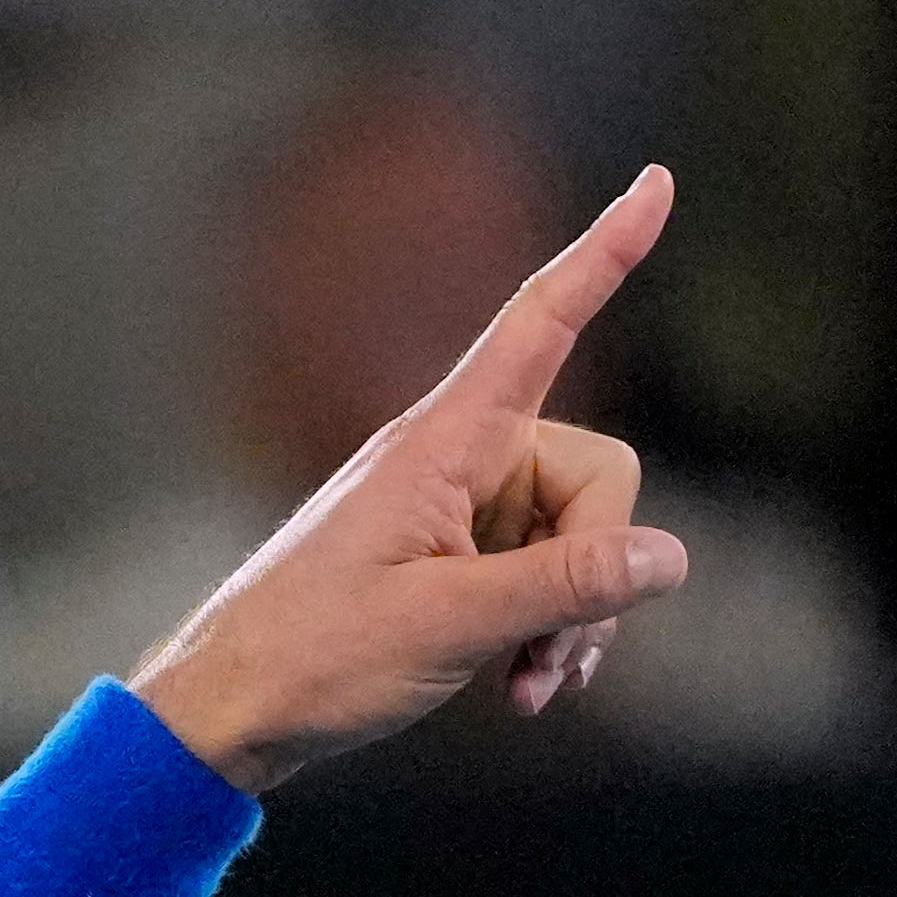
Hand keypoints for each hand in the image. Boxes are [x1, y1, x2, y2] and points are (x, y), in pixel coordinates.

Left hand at [133, 166, 691, 791]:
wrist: (225, 715)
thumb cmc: (310, 660)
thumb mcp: (449, 624)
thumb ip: (565, 584)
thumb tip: (670, 556)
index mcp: (444, 444)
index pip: (541, 324)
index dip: (605, 254)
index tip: (655, 181)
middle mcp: (456, 460)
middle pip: (596, 476)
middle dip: (597, 570)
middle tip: (550, 659)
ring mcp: (453, 512)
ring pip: (577, 536)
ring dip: (572, 617)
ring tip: (532, 687)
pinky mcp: (449, 560)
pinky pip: (540, 573)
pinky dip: (544, 630)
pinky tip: (523, 690)